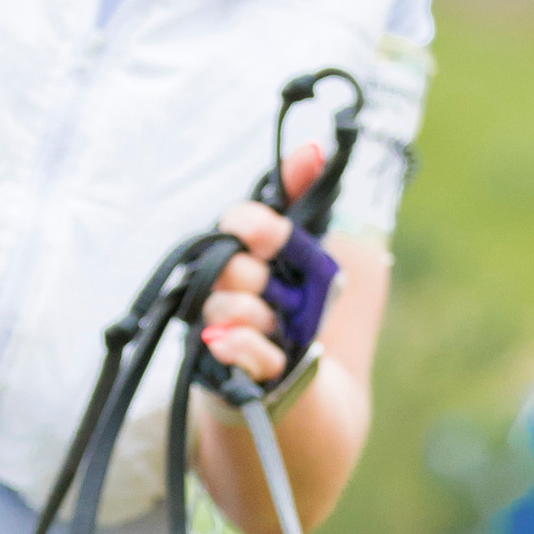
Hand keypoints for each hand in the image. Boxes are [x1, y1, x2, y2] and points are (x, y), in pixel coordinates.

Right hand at [200, 123, 329, 384]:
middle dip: (260, 278)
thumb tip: (315, 151)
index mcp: (245, 253)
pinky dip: (253, 352)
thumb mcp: (320, 255)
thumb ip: (307, 203)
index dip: (256, 225)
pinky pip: (229, 351)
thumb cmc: (308, 315)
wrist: (312, 383)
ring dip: (260, 317)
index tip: (271, 235)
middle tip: (279, 294)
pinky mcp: (214, 369)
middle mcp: (221, 286)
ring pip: (225, 308)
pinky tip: (273, 355)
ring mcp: (214, 328)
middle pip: (229, 265)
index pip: (238, 222)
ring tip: (278, 330)